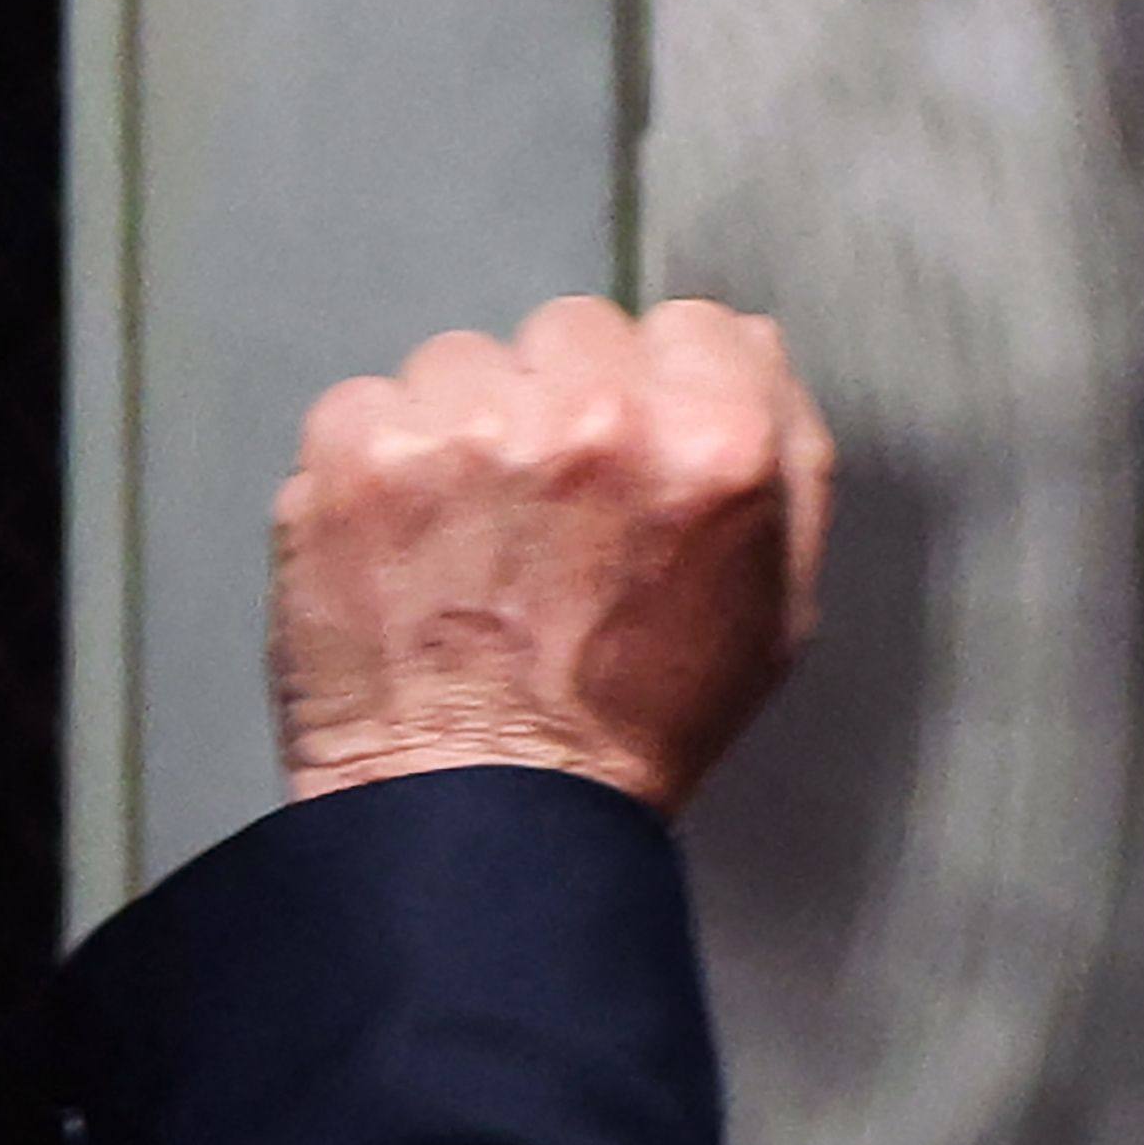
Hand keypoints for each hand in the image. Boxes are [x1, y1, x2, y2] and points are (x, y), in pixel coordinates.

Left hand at [270, 294, 833, 811]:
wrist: (481, 818)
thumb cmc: (632, 730)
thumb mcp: (774, 611)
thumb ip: (787, 463)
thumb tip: (748, 349)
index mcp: (715, 446)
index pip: (694, 326)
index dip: (669, 391)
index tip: (635, 459)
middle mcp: (591, 417)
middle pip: (578, 330)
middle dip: (567, 400)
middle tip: (552, 512)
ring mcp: (463, 426)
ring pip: (470, 360)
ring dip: (468, 427)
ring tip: (472, 538)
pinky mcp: (356, 450)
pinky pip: (371, 402)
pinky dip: (379, 465)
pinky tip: (407, 546)